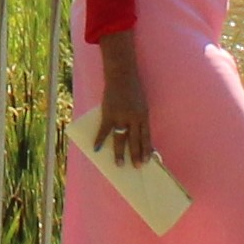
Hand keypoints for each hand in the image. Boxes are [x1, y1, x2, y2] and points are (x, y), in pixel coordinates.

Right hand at [97, 33, 151, 164]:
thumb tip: (136, 137)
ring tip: (119, 164)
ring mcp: (120, 116)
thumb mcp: (141, 104)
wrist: (121, 75)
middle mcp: (133, 118)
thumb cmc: (133, 90)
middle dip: (136, 155)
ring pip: (121, 139)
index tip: (147, 161)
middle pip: (135, 140)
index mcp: (143, 115)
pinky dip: (100, 140)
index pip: (146, 137)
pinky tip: (97, 149)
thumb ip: (139, 120)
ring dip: (120, 153)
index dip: (147, 150)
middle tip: (137, 167)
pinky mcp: (108, 113)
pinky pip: (104, 130)